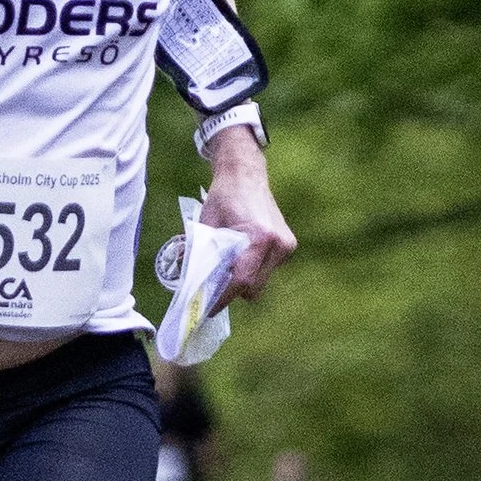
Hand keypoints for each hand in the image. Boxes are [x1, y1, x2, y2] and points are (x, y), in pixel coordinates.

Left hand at [199, 130, 295, 301]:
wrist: (246, 173)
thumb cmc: (224, 197)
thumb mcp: (207, 226)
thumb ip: (202, 256)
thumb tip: (191, 285)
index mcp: (258, 237)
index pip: (241, 281)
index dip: (223, 297)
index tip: (208, 307)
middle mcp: (277, 244)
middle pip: (253, 287)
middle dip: (232, 291)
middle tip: (213, 287)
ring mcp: (286, 245)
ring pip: (262, 281)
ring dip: (244, 280)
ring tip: (228, 266)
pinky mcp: (289, 245)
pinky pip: (268, 270)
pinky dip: (254, 269)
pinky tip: (243, 254)